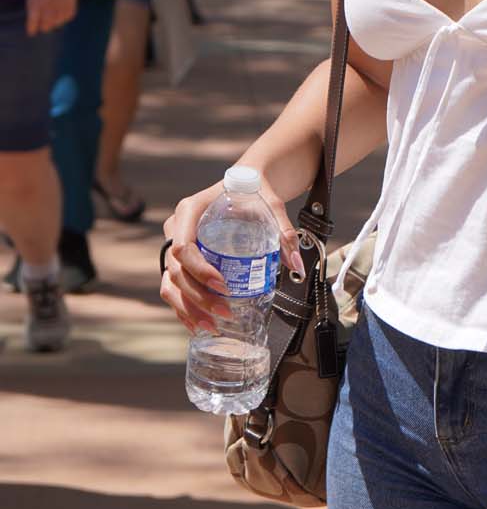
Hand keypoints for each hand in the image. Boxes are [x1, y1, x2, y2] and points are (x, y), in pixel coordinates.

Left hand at [25, 0, 77, 34]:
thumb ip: (32, 12)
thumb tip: (33, 30)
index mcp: (35, 5)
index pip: (33, 25)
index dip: (32, 29)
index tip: (32, 31)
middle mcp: (48, 8)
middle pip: (46, 28)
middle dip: (44, 24)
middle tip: (45, 15)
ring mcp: (61, 8)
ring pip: (56, 24)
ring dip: (54, 20)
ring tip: (54, 7)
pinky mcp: (71, 7)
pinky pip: (66, 19)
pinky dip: (63, 15)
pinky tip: (61, 5)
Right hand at [160, 171, 301, 333]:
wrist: (245, 182)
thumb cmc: (254, 191)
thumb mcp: (271, 205)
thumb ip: (283, 231)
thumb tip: (296, 264)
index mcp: (190, 209)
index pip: (183, 246)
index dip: (199, 270)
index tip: (223, 285)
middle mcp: (175, 227)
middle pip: (176, 269)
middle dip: (198, 297)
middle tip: (225, 312)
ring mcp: (173, 243)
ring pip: (170, 283)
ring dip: (187, 308)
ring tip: (211, 327)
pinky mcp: (179, 258)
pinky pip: (173, 286)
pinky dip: (183, 308)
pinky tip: (198, 326)